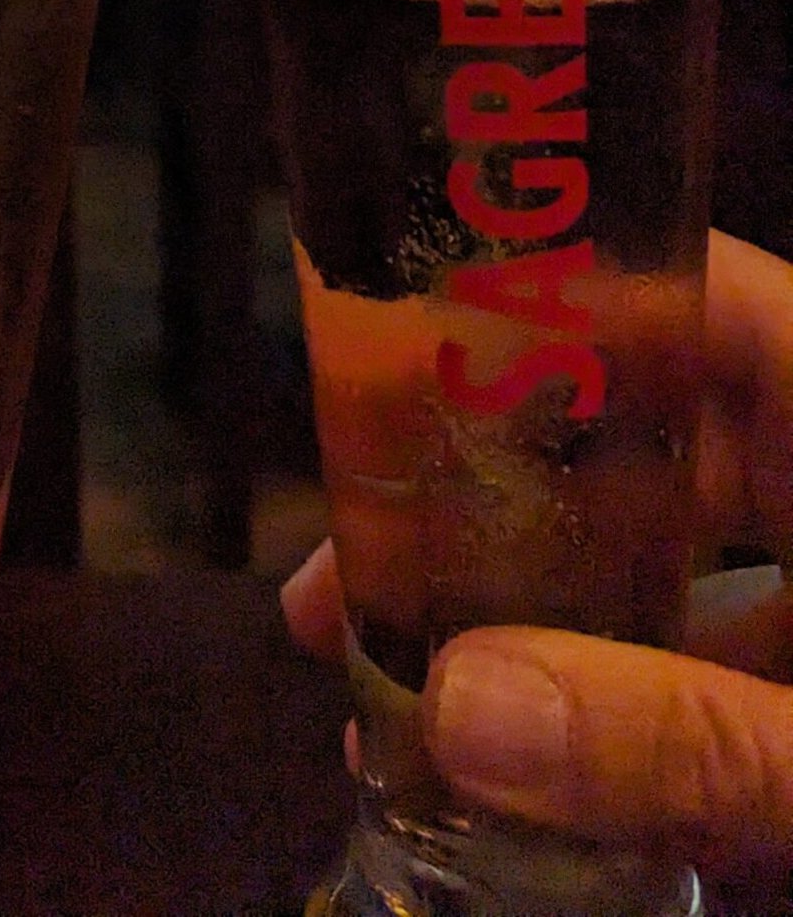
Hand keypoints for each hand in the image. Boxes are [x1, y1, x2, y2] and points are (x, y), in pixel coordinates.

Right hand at [282, 231, 792, 879]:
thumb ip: (685, 744)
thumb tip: (449, 707)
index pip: (715, 305)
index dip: (575, 295)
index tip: (419, 331)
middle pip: (666, 450)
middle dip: (502, 502)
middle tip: (355, 552)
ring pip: (691, 583)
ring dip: (549, 636)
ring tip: (403, 703)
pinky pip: (739, 690)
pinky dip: (639, 728)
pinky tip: (535, 799)